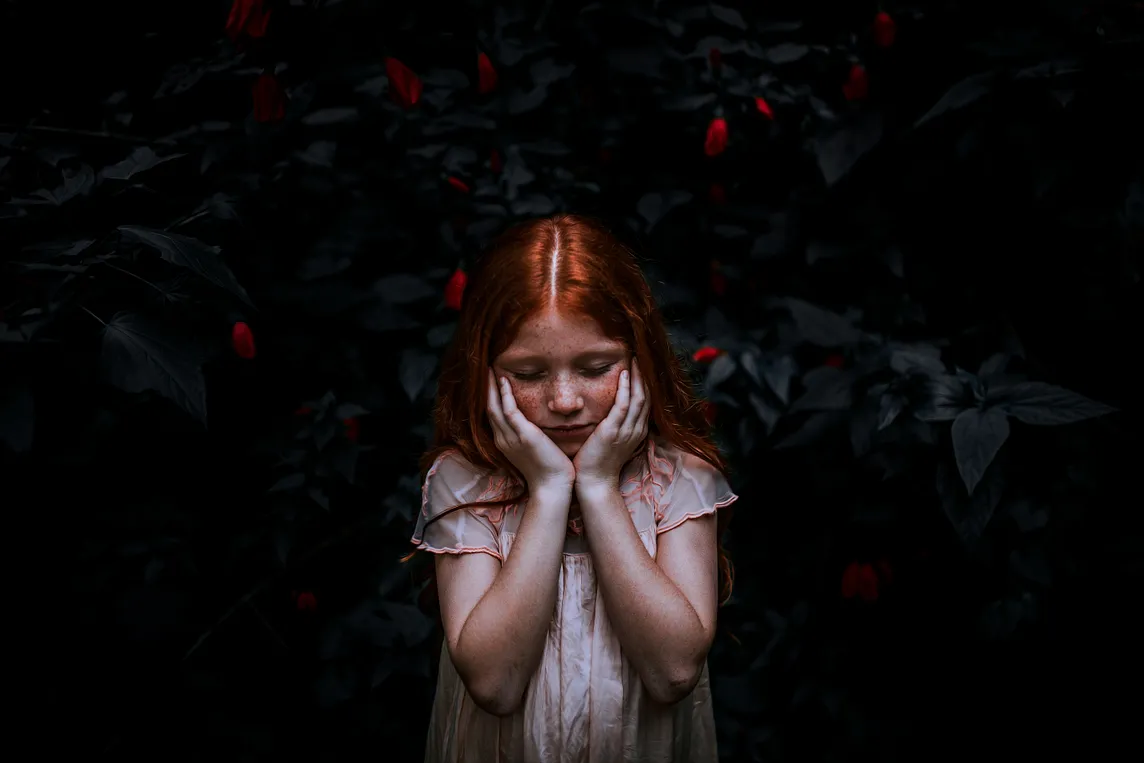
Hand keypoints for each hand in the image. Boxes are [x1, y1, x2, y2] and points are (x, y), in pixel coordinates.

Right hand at [486, 368, 575, 491]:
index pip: (493, 415)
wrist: (553, 486)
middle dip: (485, 389)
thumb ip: (528, 435)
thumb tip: (532, 424)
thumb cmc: (548, 469)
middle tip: (484, 369)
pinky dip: (505, 395)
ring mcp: (510, 438)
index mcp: (504, 442)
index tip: (490, 381)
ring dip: (491, 387)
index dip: (490, 397)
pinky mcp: (523, 435)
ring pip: (494, 408)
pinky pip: (509, 411)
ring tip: (489, 370)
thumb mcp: (532, 449)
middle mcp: (502, 439)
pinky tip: (504, 381)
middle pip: (488, 408)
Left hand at [573, 357, 649, 489]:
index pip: (646, 402)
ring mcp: (626, 430)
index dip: (645, 384)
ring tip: (635, 360)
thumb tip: (611, 411)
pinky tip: (623, 375)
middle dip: (644, 376)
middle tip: (641, 357)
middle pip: (647, 397)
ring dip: (637, 377)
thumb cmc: (598, 462)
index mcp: (637, 431)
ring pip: (639, 398)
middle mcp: (636, 429)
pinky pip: (623, 406)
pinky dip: (625, 389)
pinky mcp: (612, 431)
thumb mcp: (613, 441)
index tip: (640, 367)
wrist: (594, 482)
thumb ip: (616, 425)